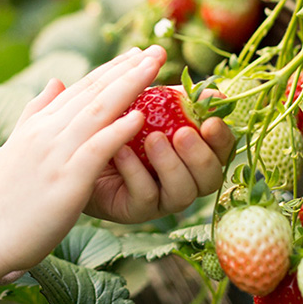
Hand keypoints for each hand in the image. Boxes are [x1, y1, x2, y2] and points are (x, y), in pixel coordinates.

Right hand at [0, 46, 165, 303]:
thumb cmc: (4, 199)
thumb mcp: (18, 147)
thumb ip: (37, 113)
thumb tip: (56, 81)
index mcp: (39, 124)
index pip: (82, 88)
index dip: (112, 69)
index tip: (138, 54)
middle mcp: (47, 132)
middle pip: (94, 92)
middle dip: (128, 69)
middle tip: (158, 49)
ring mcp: (56, 155)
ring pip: (98, 112)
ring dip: (130, 87)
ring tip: (156, 68)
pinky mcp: (66, 181)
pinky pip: (96, 149)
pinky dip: (118, 130)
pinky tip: (140, 116)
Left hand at [84, 89, 234, 222]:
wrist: (80, 148)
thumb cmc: (120, 123)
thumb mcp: (150, 105)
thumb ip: (179, 99)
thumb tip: (217, 93)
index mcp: (196, 154)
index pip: (222, 151)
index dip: (222, 138)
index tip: (211, 121)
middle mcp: (186, 181)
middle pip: (211, 178)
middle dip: (200, 155)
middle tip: (183, 133)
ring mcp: (162, 199)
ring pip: (182, 193)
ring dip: (171, 164)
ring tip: (153, 139)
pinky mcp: (135, 210)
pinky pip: (145, 195)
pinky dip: (135, 171)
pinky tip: (121, 151)